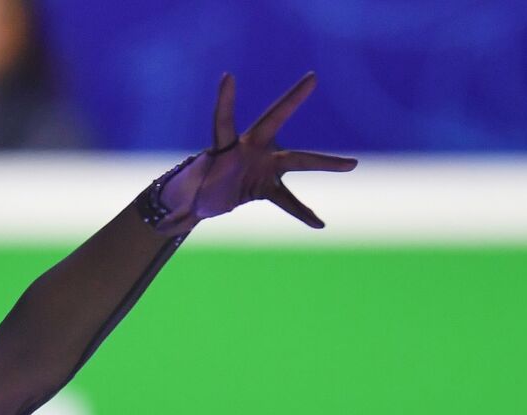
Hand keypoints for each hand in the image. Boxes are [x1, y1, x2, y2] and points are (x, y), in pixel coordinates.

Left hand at [155, 71, 356, 235]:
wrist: (201, 200)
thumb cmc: (191, 188)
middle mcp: (250, 147)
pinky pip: (287, 200)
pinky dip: (301, 212)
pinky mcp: (266, 186)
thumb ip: (184, 198)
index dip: (225, 101)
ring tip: (352, 165)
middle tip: (312, 78)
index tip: (227, 77)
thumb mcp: (185, 190)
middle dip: (292, 100)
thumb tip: (174, 218)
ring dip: (324, 164)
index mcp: (226, 144)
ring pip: (298, 161)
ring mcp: (263, 165)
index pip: (224, 120)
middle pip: (273, 120)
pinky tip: (318, 224)